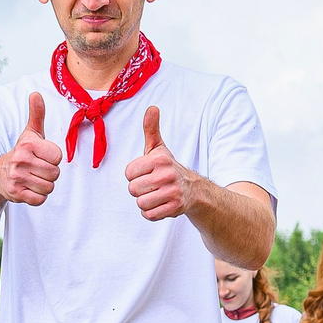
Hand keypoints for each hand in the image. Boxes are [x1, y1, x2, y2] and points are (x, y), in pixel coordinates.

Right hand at [0, 92, 62, 206]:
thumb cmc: (21, 153)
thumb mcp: (29, 134)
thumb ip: (36, 114)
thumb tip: (36, 93)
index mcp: (28, 145)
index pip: (58, 157)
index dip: (52, 159)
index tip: (41, 157)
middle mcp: (21, 161)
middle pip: (55, 174)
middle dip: (49, 174)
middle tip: (37, 170)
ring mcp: (17, 178)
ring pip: (49, 188)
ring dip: (44, 185)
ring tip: (33, 179)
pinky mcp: (16, 194)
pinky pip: (40, 200)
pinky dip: (37, 197)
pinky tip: (29, 189)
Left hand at [124, 105, 188, 220]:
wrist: (193, 190)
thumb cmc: (168, 167)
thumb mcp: (159, 148)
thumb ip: (151, 129)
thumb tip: (152, 108)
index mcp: (159, 160)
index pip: (129, 173)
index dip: (134, 174)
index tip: (146, 173)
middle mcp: (167, 175)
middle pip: (133, 189)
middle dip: (140, 189)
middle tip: (151, 185)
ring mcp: (172, 192)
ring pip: (140, 203)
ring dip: (145, 201)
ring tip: (156, 194)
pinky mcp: (175, 208)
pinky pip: (149, 215)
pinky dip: (152, 212)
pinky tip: (160, 204)